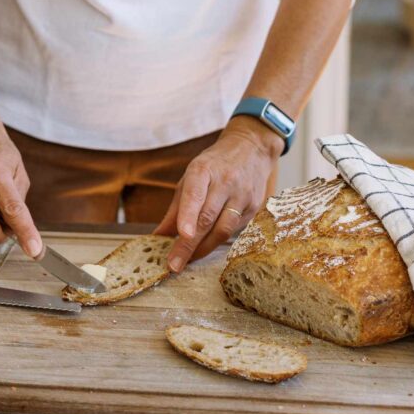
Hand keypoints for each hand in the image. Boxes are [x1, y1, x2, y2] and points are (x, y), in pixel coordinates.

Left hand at [154, 117, 280, 271]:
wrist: (252, 149)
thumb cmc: (214, 165)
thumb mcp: (190, 178)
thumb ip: (176, 208)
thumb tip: (158, 236)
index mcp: (204, 170)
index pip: (195, 194)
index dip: (188, 216)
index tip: (182, 235)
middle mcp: (225, 182)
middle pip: (207, 218)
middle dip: (189, 245)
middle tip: (174, 265)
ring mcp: (242, 195)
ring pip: (223, 230)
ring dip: (204, 249)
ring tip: (188, 260)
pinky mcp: (254, 207)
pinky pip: (234, 231)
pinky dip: (217, 241)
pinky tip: (206, 246)